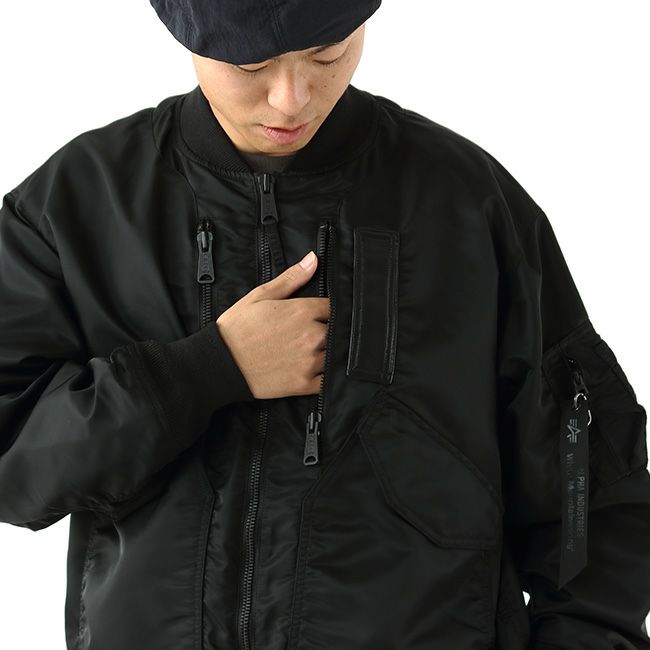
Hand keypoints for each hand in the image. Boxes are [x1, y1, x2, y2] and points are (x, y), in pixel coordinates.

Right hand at [216, 251, 329, 399]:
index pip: (333, 307)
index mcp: (303, 311)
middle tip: (310, 334)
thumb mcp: (260, 295)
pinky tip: (314, 370)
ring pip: (335, 354)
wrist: (220, 363)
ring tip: (311, 351)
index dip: (327, 310)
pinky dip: (326, 375)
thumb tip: (313, 259)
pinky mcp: (305, 384)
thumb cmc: (238, 328)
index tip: (319, 314)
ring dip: (328, 352)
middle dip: (328, 330)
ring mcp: (310, 361)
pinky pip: (328, 380)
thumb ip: (291, 278)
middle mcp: (312, 335)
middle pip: (337, 330)